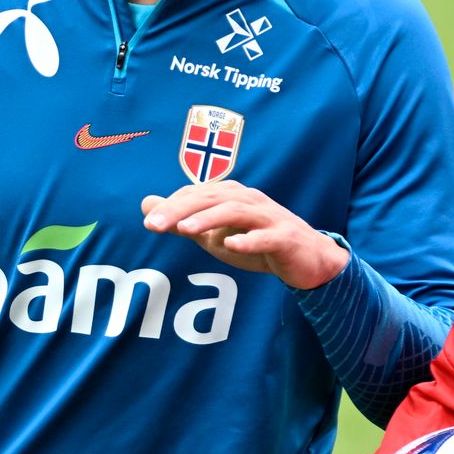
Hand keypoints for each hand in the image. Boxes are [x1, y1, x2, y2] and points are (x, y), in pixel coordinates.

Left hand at [141, 181, 349, 289]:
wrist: (307, 258)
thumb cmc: (257, 242)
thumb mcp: (214, 233)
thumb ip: (182, 220)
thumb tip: (147, 205)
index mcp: (231, 196)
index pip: (196, 195)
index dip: (171, 206)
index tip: (149, 222)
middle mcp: (249, 200)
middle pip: (211, 199)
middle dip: (181, 210)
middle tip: (154, 225)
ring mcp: (268, 217)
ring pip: (236, 212)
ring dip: (209, 219)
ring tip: (185, 230)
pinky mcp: (285, 238)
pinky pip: (266, 237)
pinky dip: (248, 240)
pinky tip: (231, 245)